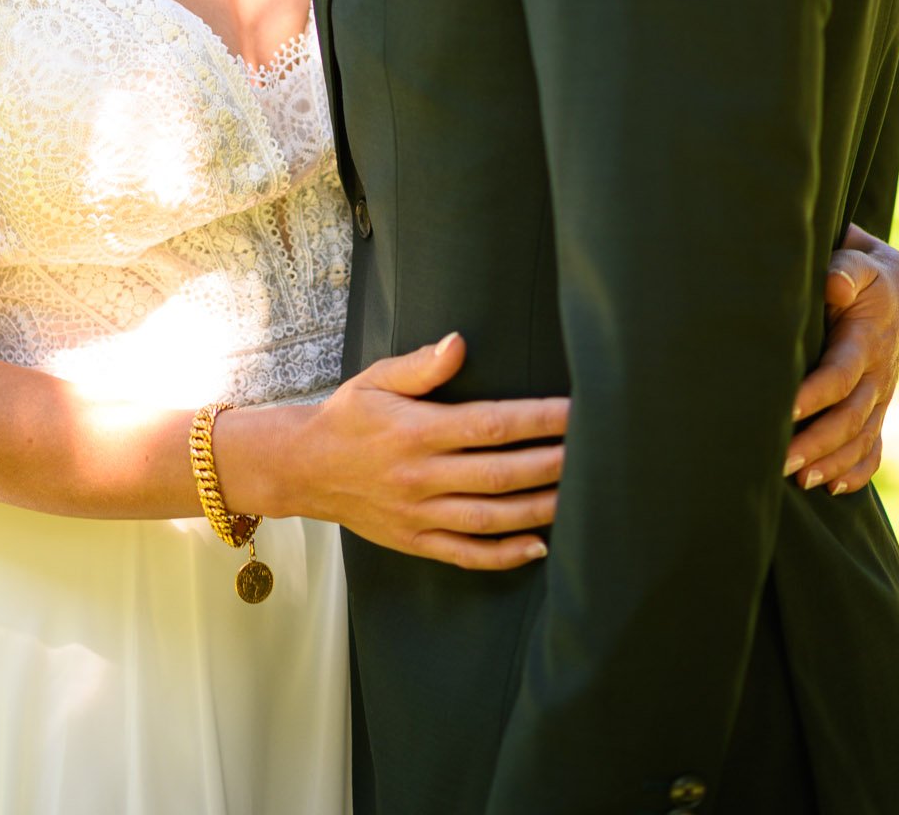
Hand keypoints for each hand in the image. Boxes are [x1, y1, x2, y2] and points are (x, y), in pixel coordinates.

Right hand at [297, 332, 567, 569]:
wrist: (302, 468)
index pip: (489, 425)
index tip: (575, 412)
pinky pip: (466, 555)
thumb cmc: (347, 417)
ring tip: (579, 498)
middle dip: (551, 464)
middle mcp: (421, 476)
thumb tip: (459, 343)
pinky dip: (504, 555)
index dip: (536, 420)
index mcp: (416, 431)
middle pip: (499, 474)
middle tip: (595, 454)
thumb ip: (421, 366)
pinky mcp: (415, 542)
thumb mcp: (376, 380)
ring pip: (490, 518)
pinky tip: (538, 546)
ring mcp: (418, 515)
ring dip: (538, 510)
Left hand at [785, 228, 898, 496]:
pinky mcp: (877, 406)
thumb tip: (832, 285)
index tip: (785, 410)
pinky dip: (858, 471)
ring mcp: (879, 395)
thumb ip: (845, 268)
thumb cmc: (864, 271)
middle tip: (778, 462)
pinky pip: (875, 447)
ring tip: (799, 481)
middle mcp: (876, 375)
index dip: (815, 395)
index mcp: (866, 340)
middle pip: (849, 418)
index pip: (841, 376)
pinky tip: (833, 488)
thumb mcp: (859, 260)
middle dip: (816, 442)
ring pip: (860, 438)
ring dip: (832, 462)